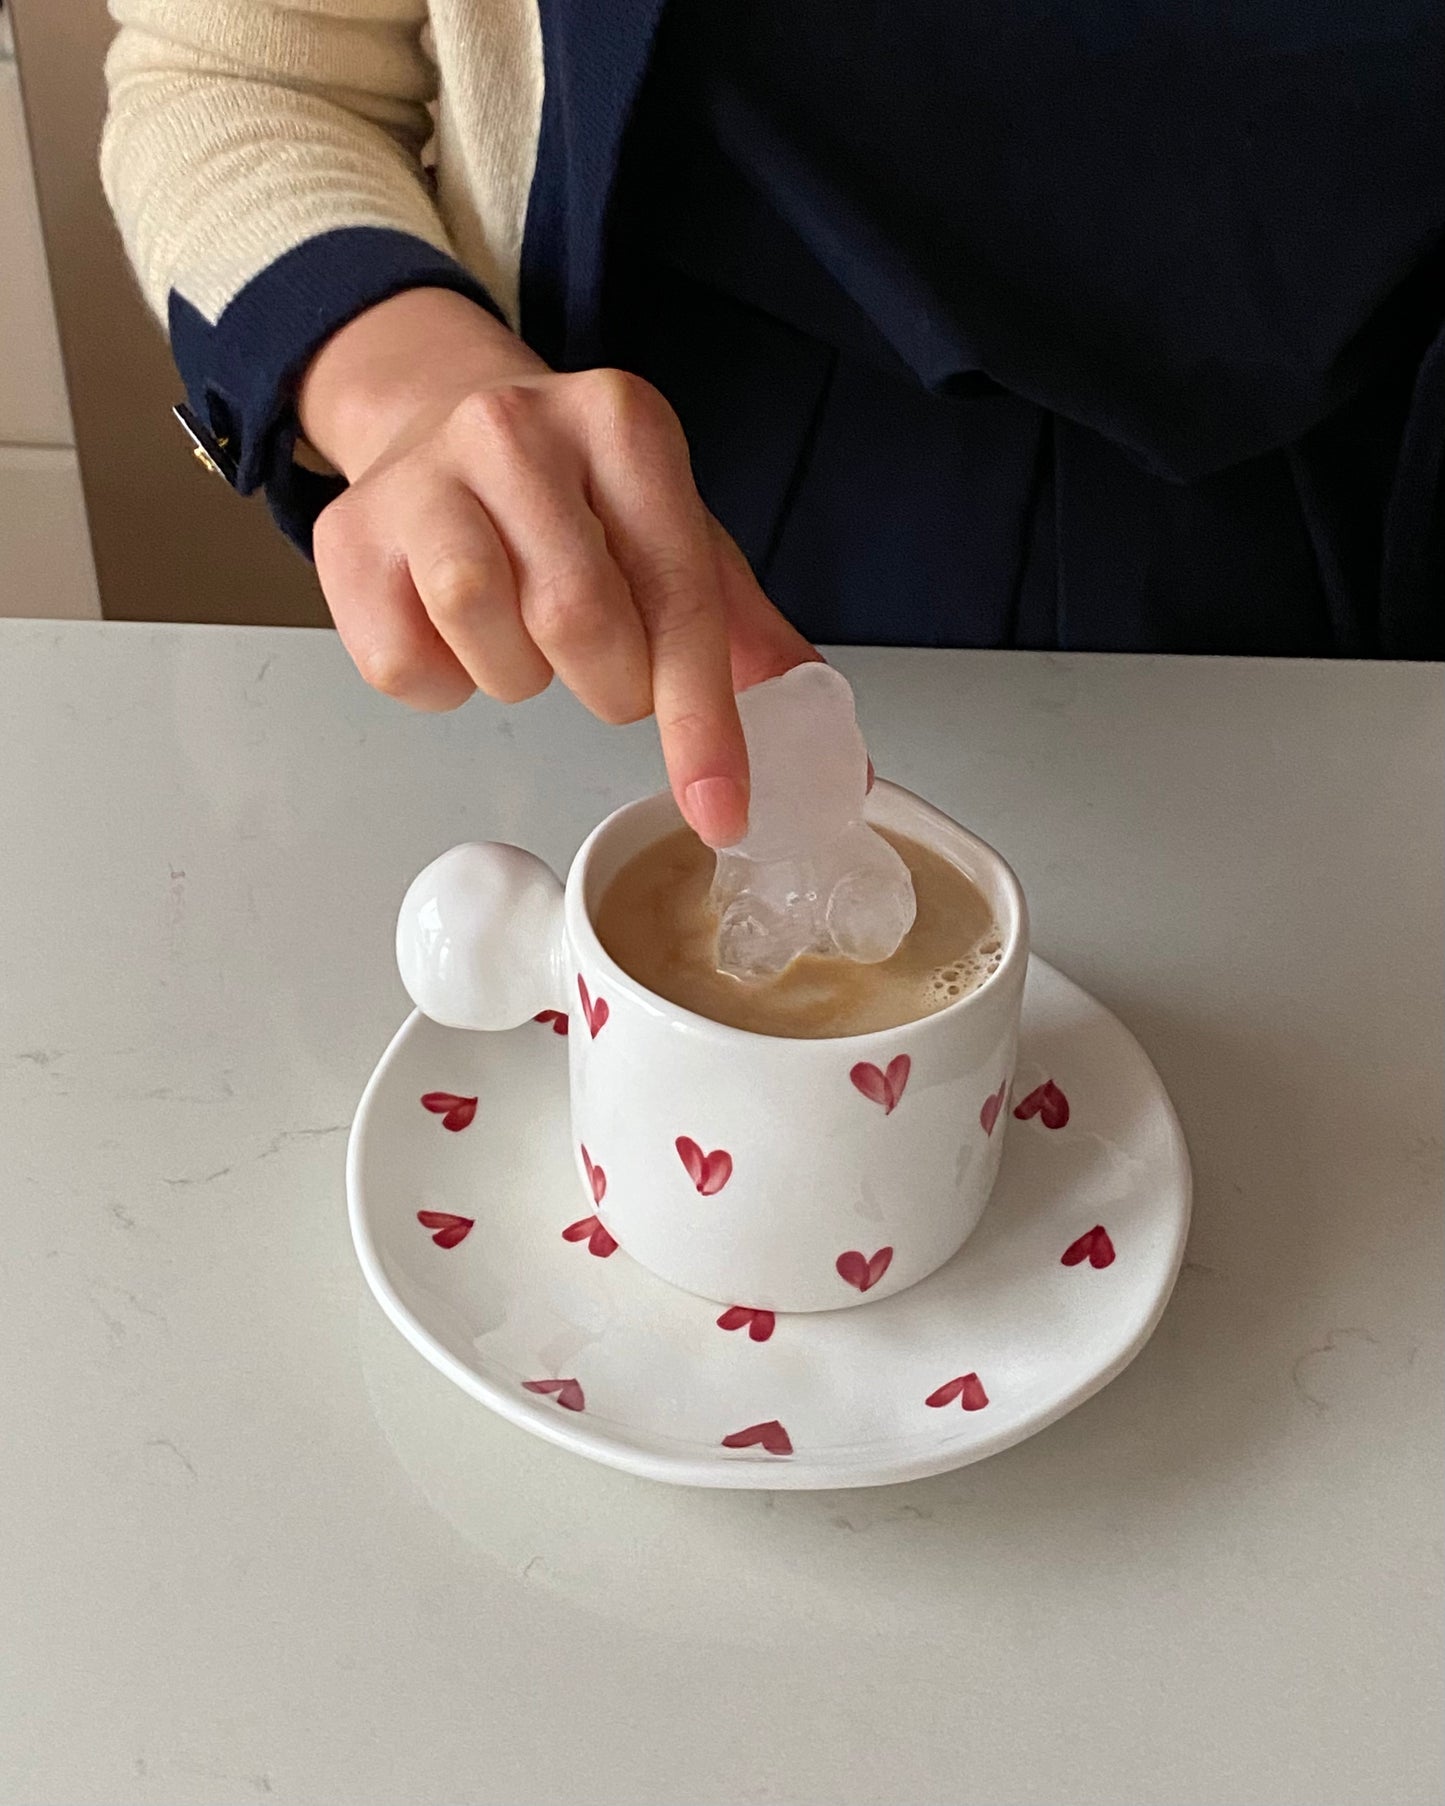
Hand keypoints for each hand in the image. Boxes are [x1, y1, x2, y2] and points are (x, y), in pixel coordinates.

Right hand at [298, 287, 816, 844]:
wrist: (440, 419)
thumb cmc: (576, 502)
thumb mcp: (676, 540)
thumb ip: (746, 643)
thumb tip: (830, 763)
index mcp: (622, 424)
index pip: (678, 595)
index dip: (702, 721)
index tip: (720, 812)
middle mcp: (515, 428)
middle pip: (578, 621)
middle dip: (610, 687)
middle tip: (606, 669)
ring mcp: (421, 476)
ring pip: (487, 640)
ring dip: (523, 678)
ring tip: (525, 634)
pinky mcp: (347, 535)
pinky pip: (408, 668)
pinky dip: (447, 684)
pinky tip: (459, 634)